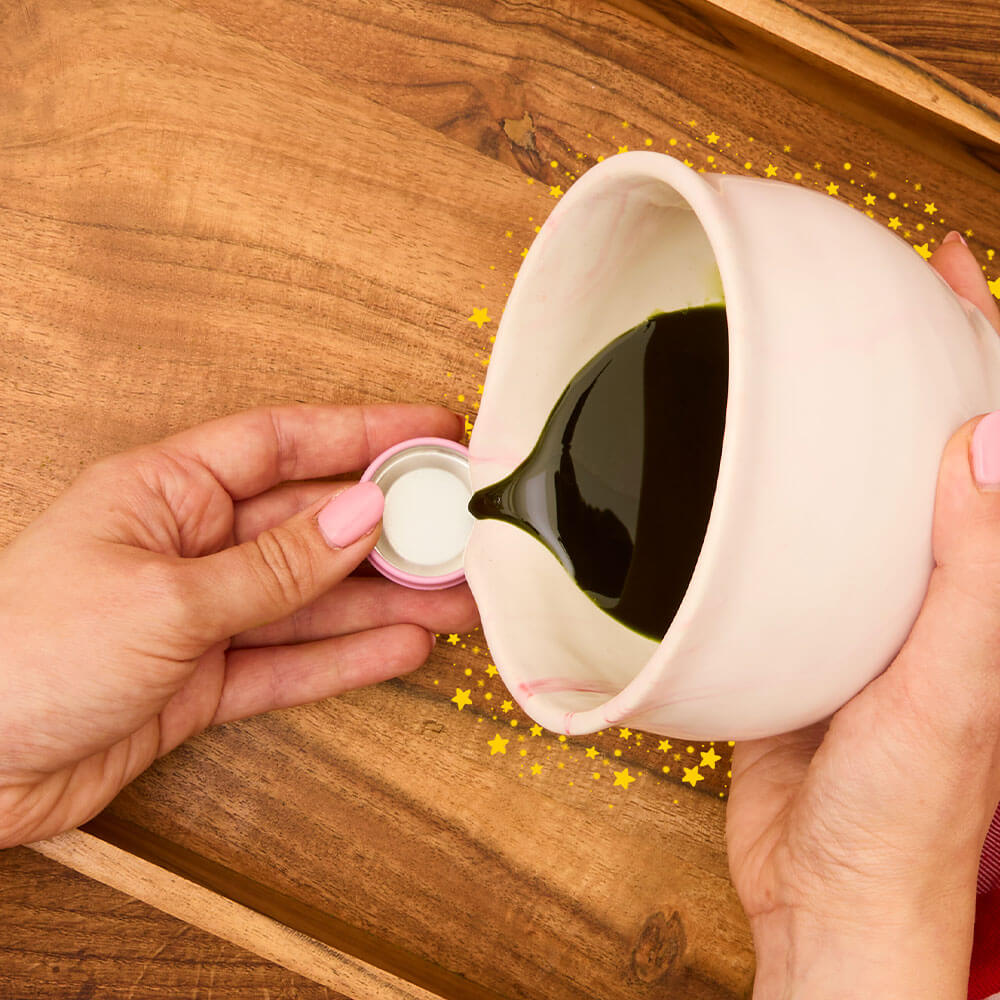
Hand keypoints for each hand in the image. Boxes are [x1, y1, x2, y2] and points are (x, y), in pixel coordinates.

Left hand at [0, 405, 476, 848]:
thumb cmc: (19, 655)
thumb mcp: (165, 597)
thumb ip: (274, 565)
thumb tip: (359, 514)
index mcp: (165, 492)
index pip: (283, 444)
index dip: (362, 433)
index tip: (430, 432)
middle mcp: (190, 545)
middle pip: (312, 524)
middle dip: (389, 528)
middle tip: (461, 529)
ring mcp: (202, 615)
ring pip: (314, 598)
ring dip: (384, 599)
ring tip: (455, 598)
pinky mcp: (205, 679)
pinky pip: (292, 661)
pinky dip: (346, 657)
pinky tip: (400, 646)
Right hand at [727, 233, 999, 998]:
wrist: (824, 893)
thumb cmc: (896, 814)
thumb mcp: (944, 693)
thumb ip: (970, 577)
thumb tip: (985, 440)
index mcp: (974, 589)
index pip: (986, 445)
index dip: (980, 350)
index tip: (951, 272)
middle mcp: (921, 587)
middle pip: (913, 451)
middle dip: (901, 364)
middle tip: (869, 295)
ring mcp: (854, 609)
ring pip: (843, 495)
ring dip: (826, 426)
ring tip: (791, 363)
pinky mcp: (793, 636)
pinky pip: (782, 551)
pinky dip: (764, 502)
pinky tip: (733, 477)